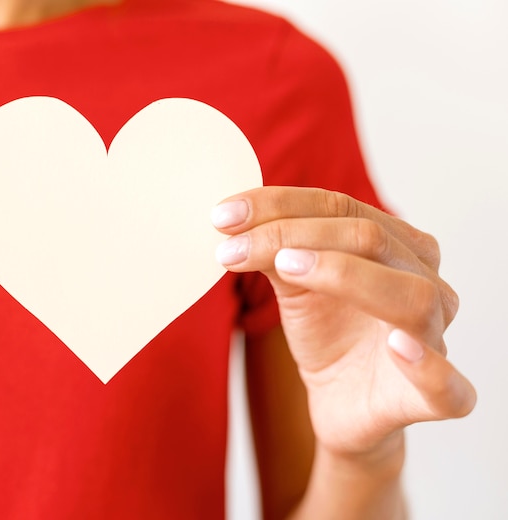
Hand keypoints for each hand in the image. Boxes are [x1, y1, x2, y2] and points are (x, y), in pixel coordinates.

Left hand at [212, 186, 475, 455]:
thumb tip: (233, 221)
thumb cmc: (327, 335)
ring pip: (412, 295)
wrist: (339, 401)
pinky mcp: (434, 397)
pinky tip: (397, 347)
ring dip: (346, 275)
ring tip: (287, 266)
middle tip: (233, 247)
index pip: (340, 208)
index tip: (224, 216)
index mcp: (395, 246)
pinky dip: (427, 364)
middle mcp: (422, 281)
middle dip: (294, 236)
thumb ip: (275, 251)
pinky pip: (449, 385)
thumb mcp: (294, 284)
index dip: (280, 205)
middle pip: (370, 240)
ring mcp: (434, 338)